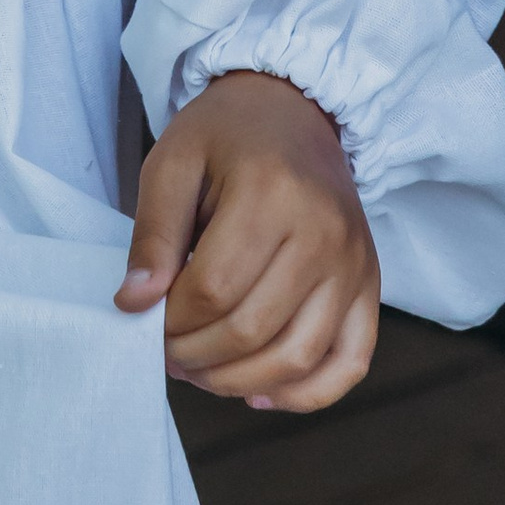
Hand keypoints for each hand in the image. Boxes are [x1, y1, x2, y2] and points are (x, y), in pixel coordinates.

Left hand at [115, 69, 379, 412]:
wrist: (293, 110)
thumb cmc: (225, 135)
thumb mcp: (173, 163)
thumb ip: (152, 235)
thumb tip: (133, 304)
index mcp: (272, 191)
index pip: (213, 288)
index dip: (171, 319)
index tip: (146, 316)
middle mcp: (324, 232)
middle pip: (253, 329)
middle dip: (196, 355)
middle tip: (166, 351)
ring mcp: (355, 263)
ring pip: (298, 356)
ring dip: (239, 382)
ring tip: (200, 371)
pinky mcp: (370, 284)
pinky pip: (349, 362)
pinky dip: (305, 393)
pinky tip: (259, 394)